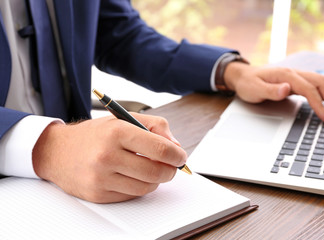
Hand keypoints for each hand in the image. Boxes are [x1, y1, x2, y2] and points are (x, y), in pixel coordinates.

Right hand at [32, 114, 186, 202]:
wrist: (57, 151)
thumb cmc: (95, 134)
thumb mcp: (124, 118)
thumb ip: (155, 126)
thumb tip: (176, 146)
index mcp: (117, 132)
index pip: (161, 149)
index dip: (178, 156)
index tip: (181, 157)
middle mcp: (107, 155)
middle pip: (156, 171)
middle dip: (170, 170)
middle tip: (171, 166)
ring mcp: (101, 177)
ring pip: (146, 187)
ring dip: (156, 180)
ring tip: (153, 170)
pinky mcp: (97, 194)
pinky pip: (131, 195)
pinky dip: (139, 187)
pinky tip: (135, 177)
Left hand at [223, 62, 323, 122]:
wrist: (241, 76)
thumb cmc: (247, 83)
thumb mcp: (254, 89)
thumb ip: (270, 90)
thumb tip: (286, 89)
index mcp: (285, 74)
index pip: (308, 89)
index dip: (319, 103)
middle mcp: (292, 73)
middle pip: (320, 82)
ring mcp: (294, 76)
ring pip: (319, 82)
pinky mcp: (294, 82)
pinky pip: (313, 85)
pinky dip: (322, 94)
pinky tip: (323, 104)